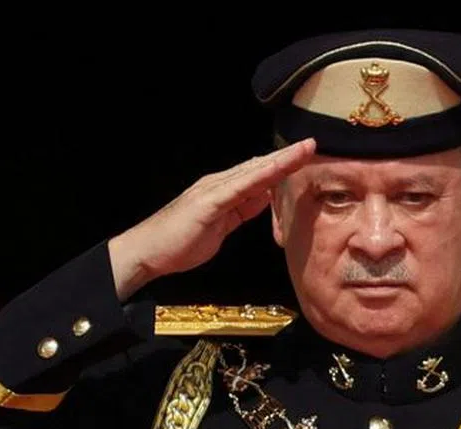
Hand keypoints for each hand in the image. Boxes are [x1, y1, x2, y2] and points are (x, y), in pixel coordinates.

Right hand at [107, 138, 315, 299]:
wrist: (148, 251)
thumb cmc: (180, 242)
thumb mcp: (221, 227)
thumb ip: (240, 211)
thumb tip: (263, 199)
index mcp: (223, 191)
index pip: (258, 174)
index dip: (282, 164)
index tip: (305, 156)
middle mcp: (219, 184)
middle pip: (260, 167)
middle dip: (287, 156)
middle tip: (312, 144)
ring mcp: (213, 190)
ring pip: (253, 171)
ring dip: (281, 160)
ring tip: (305, 150)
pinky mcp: (209, 203)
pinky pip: (240, 187)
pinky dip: (261, 177)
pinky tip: (278, 171)